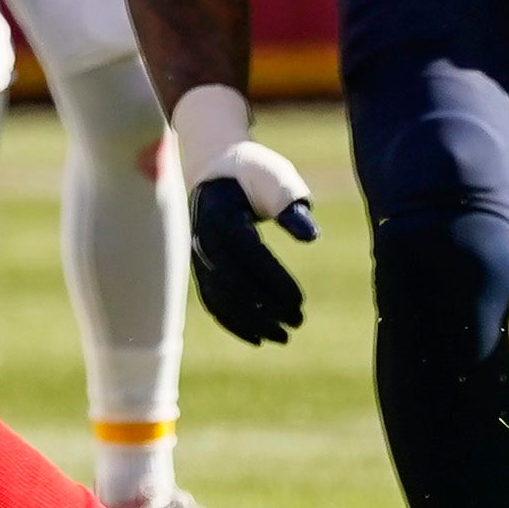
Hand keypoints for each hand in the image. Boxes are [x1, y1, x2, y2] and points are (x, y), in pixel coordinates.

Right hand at [170, 84, 317, 346]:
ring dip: (252, 322)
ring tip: (283, 337)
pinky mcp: (201, 267)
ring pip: (221, 298)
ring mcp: (199, 256)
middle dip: (265, 308)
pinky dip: (234, 323)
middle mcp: (204, 239)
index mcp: (221, 214)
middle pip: (232, 282)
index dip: (273, 281)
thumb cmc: (254, 172)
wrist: (216, 168)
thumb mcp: (276, 177)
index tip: (300, 301)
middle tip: (298, 323)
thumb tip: (309, 237)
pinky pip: (213, 301)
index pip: (249, 255)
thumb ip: (292, 205)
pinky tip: (258, 338)